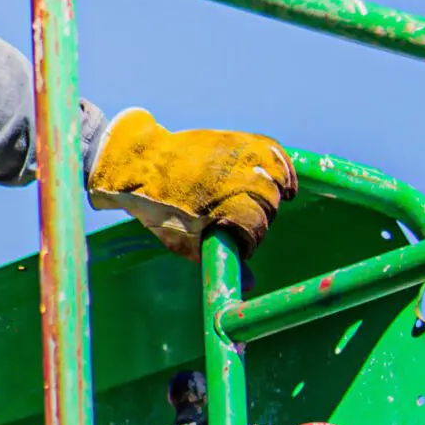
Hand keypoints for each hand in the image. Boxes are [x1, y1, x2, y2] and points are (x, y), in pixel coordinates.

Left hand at [89, 107, 296, 258]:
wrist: (140, 164)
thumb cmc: (159, 209)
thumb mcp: (185, 241)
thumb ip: (220, 260)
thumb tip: (252, 285)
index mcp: (225, 206)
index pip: (256, 230)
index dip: (249, 241)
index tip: (240, 244)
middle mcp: (238, 179)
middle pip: (269, 204)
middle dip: (261, 218)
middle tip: (244, 223)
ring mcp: (238, 156)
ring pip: (275, 178)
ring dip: (276, 193)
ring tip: (271, 204)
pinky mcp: (237, 139)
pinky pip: (271, 150)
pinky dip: (283, 166)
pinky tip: (284, 181)